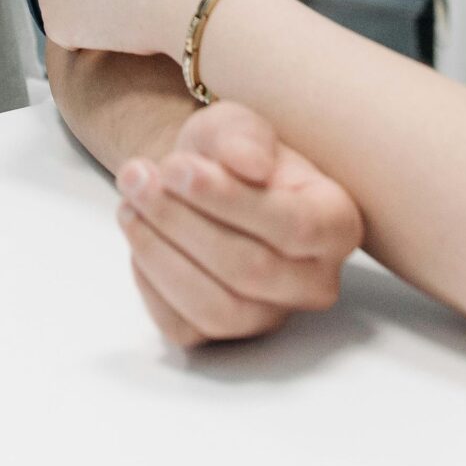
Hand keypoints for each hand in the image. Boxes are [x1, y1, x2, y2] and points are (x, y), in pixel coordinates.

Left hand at [115, 101, 363, 346]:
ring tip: (129, 204)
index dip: (229, 201)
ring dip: (161, 254)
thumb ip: (245, 138)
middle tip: (137, 178)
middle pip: (252, 270)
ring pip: (219, 309)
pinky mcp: (226, 340)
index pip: (295, 226)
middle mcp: (315, 281)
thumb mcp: (237, 124)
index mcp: (336, 223)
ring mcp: (272, 316)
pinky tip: (139, 236)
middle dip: (183, 222)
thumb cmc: (230, 152)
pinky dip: (150, 281)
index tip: (175, 167)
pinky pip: (184, 326)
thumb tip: (250, 164)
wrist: (201, 181)